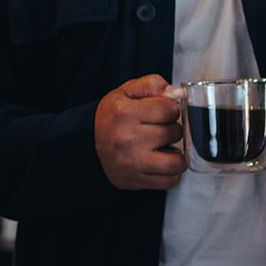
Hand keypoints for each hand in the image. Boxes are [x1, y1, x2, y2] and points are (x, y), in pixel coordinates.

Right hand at [94, 75, 185, 190]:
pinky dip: (171, 172)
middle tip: (162, 128)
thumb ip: (152, 85)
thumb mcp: (127, 91)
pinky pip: (169, 181)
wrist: (88, 141)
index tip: (163, 111)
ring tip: (168, 146)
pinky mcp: (134, 180)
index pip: (169, 109)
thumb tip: (178, 94)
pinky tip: (162, 161)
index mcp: (124, 113)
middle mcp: (126, 139)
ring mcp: (131, 163)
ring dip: (178, 154)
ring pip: (176, 162)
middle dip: (173, 129)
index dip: (171, 108)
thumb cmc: (113, 116)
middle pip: (174, 133)